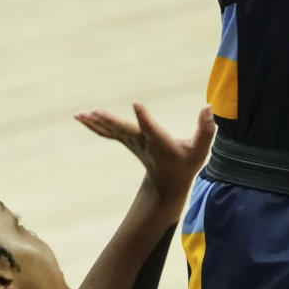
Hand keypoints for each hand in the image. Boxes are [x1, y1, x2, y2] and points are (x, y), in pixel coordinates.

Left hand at [74, 104, 214, 203]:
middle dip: (108, 121)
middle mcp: (142, 142)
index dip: (145, 118)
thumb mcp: (201, 148)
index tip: (137, 105)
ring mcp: (132, 142)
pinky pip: (108, 132)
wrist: (169, 184)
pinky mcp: (127, 141)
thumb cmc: (187, 162)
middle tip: (92, 112)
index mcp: (159, 141)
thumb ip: (206, 128)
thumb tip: (209, 107)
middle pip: (123, 130)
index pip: (151, 128)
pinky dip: (95, 125)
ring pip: (110, 132)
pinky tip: (83, 116)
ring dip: (94, 123)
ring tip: (79, 114)